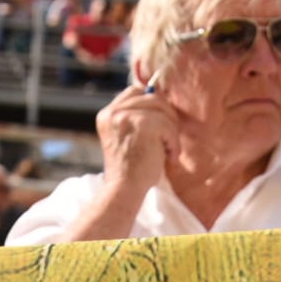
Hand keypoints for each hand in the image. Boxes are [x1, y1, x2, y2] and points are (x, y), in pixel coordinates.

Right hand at [95, 82, 178, 198]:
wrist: (124, 189)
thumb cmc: (130, 170)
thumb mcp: (128, 138)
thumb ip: (137, 118)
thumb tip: (162, 102)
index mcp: (107, 115)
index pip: (135, 92)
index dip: (153, 103)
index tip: (162, 123)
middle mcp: (113, 112)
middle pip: (152, 98)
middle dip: (167, 116)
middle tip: (170, 139)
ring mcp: (126, 116)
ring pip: (162, 110)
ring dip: (171, 131)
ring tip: (169, 150)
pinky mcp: (142, 124)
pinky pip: (168, 125)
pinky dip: (173, 141)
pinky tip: (170, 155)